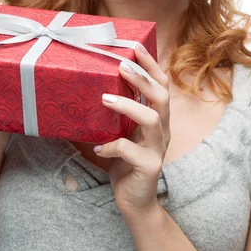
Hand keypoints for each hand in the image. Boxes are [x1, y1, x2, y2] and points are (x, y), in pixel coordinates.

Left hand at [95, 43, 170, 218]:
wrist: (136, 203)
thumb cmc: (125, 165)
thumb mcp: (122, 134)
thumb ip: (115, 116)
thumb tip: (88, 90)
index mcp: (157, 120)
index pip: (161, 86)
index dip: (151, 66)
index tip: (135, 47)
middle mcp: (162, 131)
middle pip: (162, 97)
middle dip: (142, 79)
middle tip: (121, 67)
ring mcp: (158, 149)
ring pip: (151, 119)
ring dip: (128, 106)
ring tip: (105, 99)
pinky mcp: (149, 167)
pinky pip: (131, 151)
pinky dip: (113, 146)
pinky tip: (99, 148)